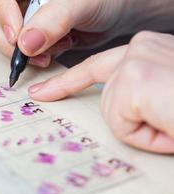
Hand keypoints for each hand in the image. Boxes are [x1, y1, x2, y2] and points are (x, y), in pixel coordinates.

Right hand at [0, 0, 129, 66]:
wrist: (112, 14)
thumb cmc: (104, 0)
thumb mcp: (82, 4)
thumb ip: (55, 19)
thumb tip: (25, 43)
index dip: (1, 14)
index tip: (18, 38)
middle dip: (11, 40)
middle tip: (35, 53)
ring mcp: (19, 13)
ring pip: (0, 34)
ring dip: (22, 51)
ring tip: (51, 52)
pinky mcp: (26, 31)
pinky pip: (14, 46)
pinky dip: (30, 56)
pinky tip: (50, 52)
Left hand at [29, 31, 173, 153]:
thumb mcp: (163, 93)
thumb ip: (137, 91)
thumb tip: (119, 101)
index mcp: (146, 50)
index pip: (94, 67)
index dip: (66, 82)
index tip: (43, 91)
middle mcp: (139, 47)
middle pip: (106, 96)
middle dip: (130, 118)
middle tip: (165, 115)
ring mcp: (136, 61)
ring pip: (114, 112)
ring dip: (144, 128)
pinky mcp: (137, 79)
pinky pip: (122, 123)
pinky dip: (147, 135)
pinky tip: (171, 123)